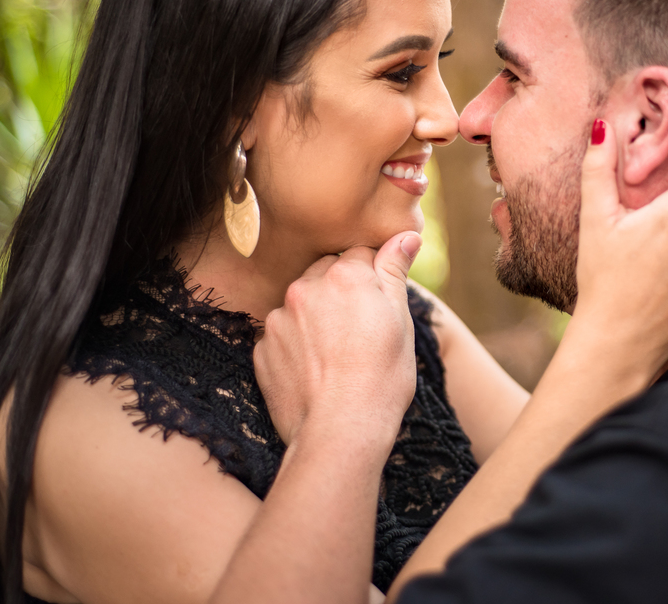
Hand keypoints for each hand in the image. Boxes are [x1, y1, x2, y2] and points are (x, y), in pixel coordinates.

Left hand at [254, 234, 421, 446]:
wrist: (341, 432)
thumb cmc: (382, 377)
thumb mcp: (400, 321)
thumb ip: (395, 272)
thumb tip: (406, 236)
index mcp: (346, 274)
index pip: (360, 255)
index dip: (374, 279)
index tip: (380, 307)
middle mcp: (305, 287)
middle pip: (326, 273)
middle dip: (341, 291)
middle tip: (361, 330)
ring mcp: (278, 319)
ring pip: (302, 304)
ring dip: (316, 317)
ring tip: (338, 355)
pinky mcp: (261, 349)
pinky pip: (282, 336)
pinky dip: (296, 346)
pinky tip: (316, 370)